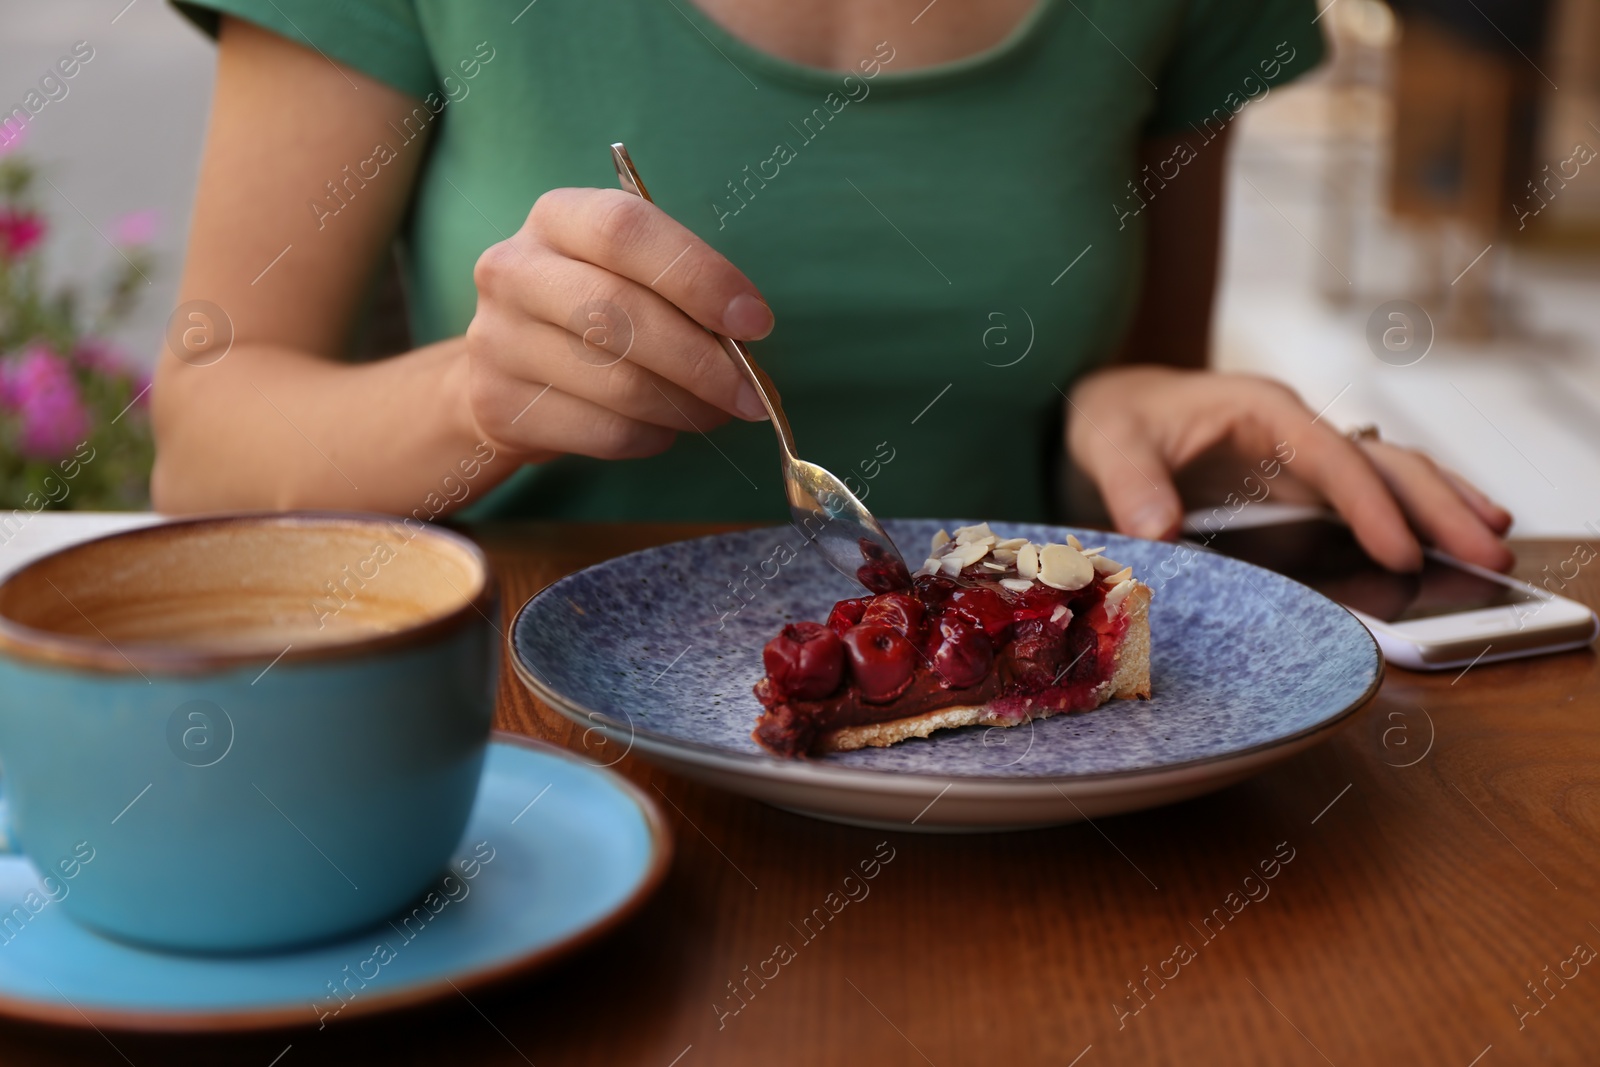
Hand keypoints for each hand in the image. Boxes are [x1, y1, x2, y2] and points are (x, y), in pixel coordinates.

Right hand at [464, 188, 773, 461]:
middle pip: (619, 311)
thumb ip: (678, 290)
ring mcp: (499, 340)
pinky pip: (605, 432)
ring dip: (687, 406)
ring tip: (717, 410)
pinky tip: (665, 428)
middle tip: (750, 391)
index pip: (626, 230)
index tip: (755, 322)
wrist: (502, 375)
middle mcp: (515, 270)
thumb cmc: (589, 312)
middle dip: (702, 359)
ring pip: (618, 383)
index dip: (698, 276)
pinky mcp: (501, 406)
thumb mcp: (624, 274)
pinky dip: (654, 436)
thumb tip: (746, 340)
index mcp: (556, 217)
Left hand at [1066, 366, 1513, 571]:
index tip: (1401, 551)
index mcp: (1260, 410)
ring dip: (1443, 509)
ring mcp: (1306, 459)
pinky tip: (1447, 545)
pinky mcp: (1304, 487)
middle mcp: (1296, 431)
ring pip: (1392, 478)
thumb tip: (1159, 530)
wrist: (1113, 412)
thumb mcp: (1107, 442)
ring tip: (1497, 548)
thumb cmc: (1114, 420)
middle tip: (1493, 552)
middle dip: (1439, 506)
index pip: (1328, 459)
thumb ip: (1132, 481)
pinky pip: (1369, 500)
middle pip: (1383, 463)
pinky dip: (1412, 519)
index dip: (1367, 505)